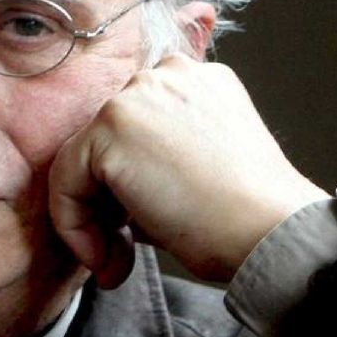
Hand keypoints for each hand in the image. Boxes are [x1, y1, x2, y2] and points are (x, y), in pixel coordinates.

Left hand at [49, 54, 329, 286]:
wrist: (270, 229)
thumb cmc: (247, 216)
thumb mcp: (204, 170)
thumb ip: (157, 165)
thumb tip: (114, 198)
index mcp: (197, 82)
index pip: (137, 130)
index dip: (130, 187)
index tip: (140, 233)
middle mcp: (166, 74)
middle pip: (106, 142)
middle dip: (108, 202)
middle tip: (123, 252)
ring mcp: (136, 94)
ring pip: (82, 161)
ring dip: (92, 218)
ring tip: (118, 261)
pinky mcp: (110, 126)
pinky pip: (67, 180)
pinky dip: (75, 226)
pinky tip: (106, 259)